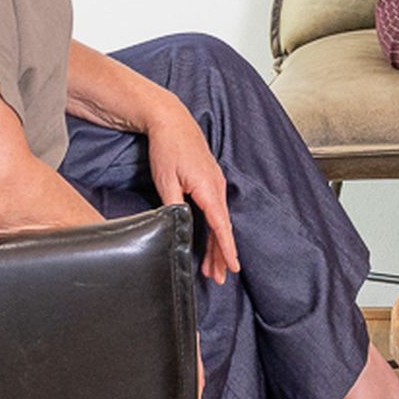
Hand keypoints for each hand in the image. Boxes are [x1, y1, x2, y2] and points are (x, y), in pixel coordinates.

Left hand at [143, 99, 239, 280]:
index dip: (226, 249)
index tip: (233, 267)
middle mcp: (217, 187)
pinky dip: (213, 228)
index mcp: (208, 188)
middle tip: (218, 277)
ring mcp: (215, 183)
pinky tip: (209, 239)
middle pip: (221, 227)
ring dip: (216, 244)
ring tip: (212, 267)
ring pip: (218, 220)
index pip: (220, 225)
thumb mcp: (165, 179)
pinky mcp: (209, 181)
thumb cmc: (168, 147)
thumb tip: (179, 226)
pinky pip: (215, 210)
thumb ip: (174, 205)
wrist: (171, 120)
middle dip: (221, 254)